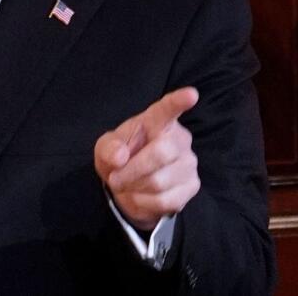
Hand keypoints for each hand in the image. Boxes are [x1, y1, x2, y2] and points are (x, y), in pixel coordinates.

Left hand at [94, 87, 200, 230]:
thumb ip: (109, 148)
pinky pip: (166, 200)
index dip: (179, 101)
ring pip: (160, 181)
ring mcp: (189, 162)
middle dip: (131, 170)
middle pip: (161, 153)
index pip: (168, 109)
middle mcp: (179, 138)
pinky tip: (139, 197)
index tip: (191, 95)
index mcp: (157, 121)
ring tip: (127, 186)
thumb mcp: (106, 149)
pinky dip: (144, 203)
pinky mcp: (192, 185)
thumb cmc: (121, 157)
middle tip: (114, 179)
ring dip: (135, 189)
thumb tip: (120, 157)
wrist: (129, 186)